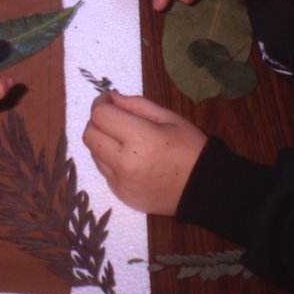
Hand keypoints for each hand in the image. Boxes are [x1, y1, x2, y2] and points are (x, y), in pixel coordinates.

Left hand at [83, 91, 206, 214]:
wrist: (204, 190)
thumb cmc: (191, 148)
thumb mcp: (169, 117)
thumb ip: (136, 104)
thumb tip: (111, 98)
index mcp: (139, 139)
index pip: (100, 115)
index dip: (101, 103)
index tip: (109, 99)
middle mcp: (124, 162)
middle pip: (89, 134)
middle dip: (98, 121)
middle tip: (114, 117)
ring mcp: (120, 181)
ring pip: (93, 153)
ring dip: (102, 141)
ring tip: (124, 139)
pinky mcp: (120, 194)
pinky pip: (104, 171)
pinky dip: (110, 160)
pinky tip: (130, 158)